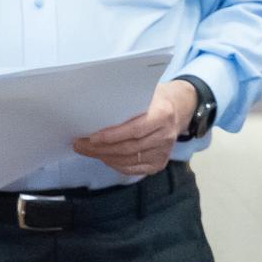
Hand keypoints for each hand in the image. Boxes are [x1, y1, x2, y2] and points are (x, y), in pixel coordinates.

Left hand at [72, 81, 198, 176]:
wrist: (180, 107)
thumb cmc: (155, 98)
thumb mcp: (145, 92)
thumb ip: (127, 101)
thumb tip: (94, 109)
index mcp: (162, 114)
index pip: (134, 130)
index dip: (112, 136)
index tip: (92, 137)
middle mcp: (166, 135)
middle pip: (129, 147)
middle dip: (101, 149)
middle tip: (81, 145)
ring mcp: (164, 151)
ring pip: (129, 160)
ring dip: (105, 157)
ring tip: (87, 151)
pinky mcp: (160, 162)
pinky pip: (135, 169)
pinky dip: (117, 165)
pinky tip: (104, 158)